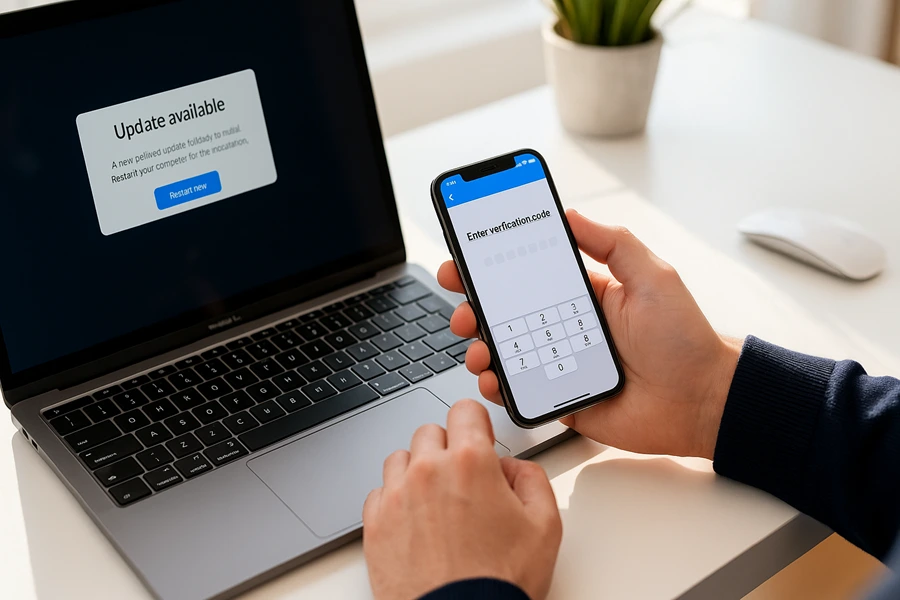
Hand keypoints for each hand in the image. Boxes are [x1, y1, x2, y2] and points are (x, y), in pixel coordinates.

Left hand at [363, 400, 561, 599]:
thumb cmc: (500, 582)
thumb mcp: (545, 526)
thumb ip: (532, 478)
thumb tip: (513, 467)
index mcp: (470, 463)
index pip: (464, 410)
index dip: (475, 423)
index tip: (478, 438)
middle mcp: (428, 471)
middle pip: (430, 432)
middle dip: (448, 449)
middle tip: (463, 479)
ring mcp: (396, 497)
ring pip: (401, 459)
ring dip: (418, 471)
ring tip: (437, 502)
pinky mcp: (375, 524)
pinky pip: (379, 493)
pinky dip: (396, 500)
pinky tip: (416, 521)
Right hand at [437, 209, 741, 459]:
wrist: (702, 402)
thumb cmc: (684, 340)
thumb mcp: (653, 276)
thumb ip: (613, 243)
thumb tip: (571, 214)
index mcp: (582, 296)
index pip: (527, 276)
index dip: (492, 268)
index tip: (465, 258)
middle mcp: (565, 328)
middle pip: (505, 315)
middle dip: (474, 307)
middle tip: (461, 306)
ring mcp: (559, 365)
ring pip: (505, 353)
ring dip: (479, 347)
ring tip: (476, 347)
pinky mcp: (561, 399)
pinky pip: (520, 393)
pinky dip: (497, 387)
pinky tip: (492, 379)